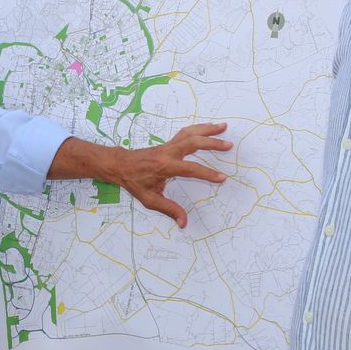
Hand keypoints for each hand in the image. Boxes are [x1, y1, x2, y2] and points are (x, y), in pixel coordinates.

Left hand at [109, 122, 233, 227]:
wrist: (121, 164)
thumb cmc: (134, 181)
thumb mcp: (149, 199)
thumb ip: (169, 209)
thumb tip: (184, 223)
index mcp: (165, 166)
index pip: (191, 169)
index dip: (207, 174)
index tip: (222, 178)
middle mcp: (168, 152)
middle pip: (193, 143)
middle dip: (212, 143)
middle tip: (229, 145)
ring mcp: (168, 145)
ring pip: (190, 133)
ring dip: (208, 129)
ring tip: (224, 126)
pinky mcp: (168, 143)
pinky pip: (185, 133)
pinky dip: (198, 128)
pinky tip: (209, 127)